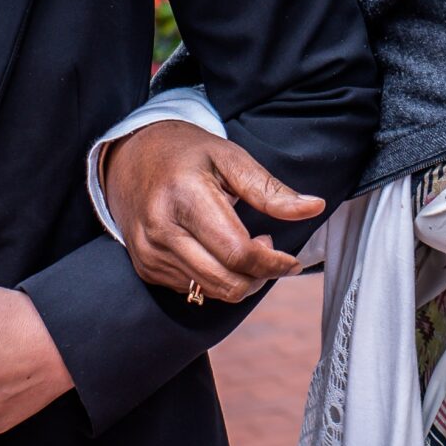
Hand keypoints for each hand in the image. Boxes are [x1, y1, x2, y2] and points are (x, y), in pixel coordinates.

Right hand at [104, 119, 324, 303]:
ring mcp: (149, 253)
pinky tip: (218, 251)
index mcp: (184, 198)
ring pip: (210, 291)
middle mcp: (161, 230)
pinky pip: (192, 289)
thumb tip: (314, 207)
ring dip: (239, 279)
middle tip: (268, 248)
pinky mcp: (145, 268)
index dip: (272, 263)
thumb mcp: (230, 157)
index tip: (291, 260)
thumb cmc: (187, 154)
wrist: (131, 158)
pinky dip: (216, 278)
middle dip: (259, 276)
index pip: (237, 253)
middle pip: (226, 281)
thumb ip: (270, 189)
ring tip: (244, 245)